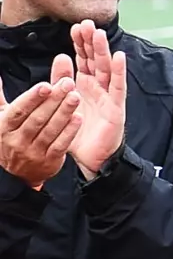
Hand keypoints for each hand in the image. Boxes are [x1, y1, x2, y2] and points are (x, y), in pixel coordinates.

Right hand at [0, 61, 81, 189]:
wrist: (14, 174)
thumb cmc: (9, 138)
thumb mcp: (0, 118)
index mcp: (4, 127)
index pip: (19, 110)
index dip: (33, 98)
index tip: (46, 85)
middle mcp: (17, 140)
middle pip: (37, 118)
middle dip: (54, 100)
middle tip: (68, 83)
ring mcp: (33, 152)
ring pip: (50, 130)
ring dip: (64, 112)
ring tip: (75, 97)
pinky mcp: (49, 161)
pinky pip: (60, 145)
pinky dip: (69, 131)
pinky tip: (78, 118)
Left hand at [67, 20, 126, 179]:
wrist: (91, 158)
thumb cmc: (78, 131)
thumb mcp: (64, 102)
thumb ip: (61, 81)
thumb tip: (60, 56)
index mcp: (84, 85)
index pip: (83, 59)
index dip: (80, 43)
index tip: (75, 26)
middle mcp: (98, 87)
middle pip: (95, 60)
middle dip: (91, 42)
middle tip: (87, 23)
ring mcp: (109, 96)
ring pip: (107, 69)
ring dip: (103, 51)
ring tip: (100, 34)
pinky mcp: (116, 108)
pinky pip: (118, 87)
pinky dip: (119, 71)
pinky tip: (118, 57)